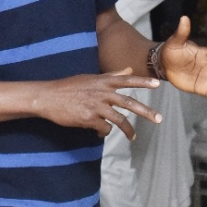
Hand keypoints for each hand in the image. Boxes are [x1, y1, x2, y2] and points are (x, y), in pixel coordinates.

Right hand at [34, 69, 160, 139]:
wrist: (47, 97)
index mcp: (102, 81)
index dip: (142, 81)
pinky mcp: (89, 119)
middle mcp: (101, 92)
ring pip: (119, 120)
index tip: (158, 84)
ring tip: (133, 137)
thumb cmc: (67, 87)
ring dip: (128, 130)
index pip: (126, 79)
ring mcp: (95, 106)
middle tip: (159, 119)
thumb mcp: (89, 78)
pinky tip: (100, 132)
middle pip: (129, 103)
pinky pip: (103, 128)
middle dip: (146, 112)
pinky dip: (104, 132)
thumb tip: (127, 69)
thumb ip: (111, 75)